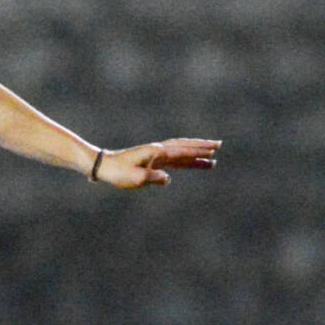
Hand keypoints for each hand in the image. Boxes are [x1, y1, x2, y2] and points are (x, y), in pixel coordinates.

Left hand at [92, 138, 218, 187]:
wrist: (104, 166)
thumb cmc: (118, 172)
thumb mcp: (135, 178)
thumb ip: (153, 178)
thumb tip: (167, 179)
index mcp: (156, 152)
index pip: (182, 151)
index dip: (198, 150)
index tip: (214, 150)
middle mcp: (158, 151)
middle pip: (184, 147)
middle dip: (202, 146)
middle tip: (219, 146)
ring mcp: (156, 154)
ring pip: (181, 151)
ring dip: (196, 152)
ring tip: (212, 157)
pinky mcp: (153, 160)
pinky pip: (174, 158)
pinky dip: (185, 159)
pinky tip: (193, 163)